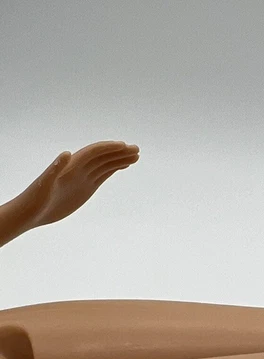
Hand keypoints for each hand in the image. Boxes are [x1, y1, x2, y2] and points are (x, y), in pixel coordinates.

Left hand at [25, 140, 139, 227]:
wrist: (32, 212)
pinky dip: (113, 169)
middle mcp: (78, 168)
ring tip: (136, 156)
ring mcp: (83, 177)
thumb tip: (67, 154)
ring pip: (104, 164)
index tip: (125, 146)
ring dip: (119, 159)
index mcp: (70, 165)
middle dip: (119, 152)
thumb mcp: (44, 184)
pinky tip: (122, 166)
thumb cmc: (35, 198)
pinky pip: (102, 175)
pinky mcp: (85, 187)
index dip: (108, 148)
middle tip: (137, 150)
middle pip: (102, 156)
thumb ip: (55, 168)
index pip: (93, 153)